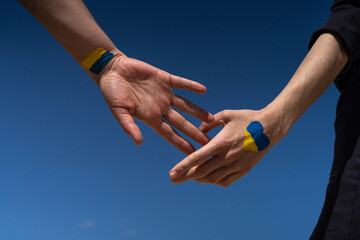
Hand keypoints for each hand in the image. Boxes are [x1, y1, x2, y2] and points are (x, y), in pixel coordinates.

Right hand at [99, 54, 214, 153]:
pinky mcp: (164, 79)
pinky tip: (203, 89)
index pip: (169, 133)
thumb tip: (138, 142)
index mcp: (150, 117)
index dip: (181, 143)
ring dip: (198, 112)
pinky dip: (191, 85)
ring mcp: (164, 94)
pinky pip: (181, 83)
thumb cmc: (112, 93)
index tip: (193, 153)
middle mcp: (160, 107)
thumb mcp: (118, 111)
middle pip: (181, 122)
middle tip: (208, 142)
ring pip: (185, 105)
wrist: (113, 71)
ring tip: (212, 119)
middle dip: (194, 132)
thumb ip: (128, 126)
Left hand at [169, 109, 285, 186]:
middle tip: (174, 180)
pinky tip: (209, 178)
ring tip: (190, 177)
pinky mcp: (244, 170)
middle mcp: (228, 157)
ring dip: (199, 179)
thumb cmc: (247, 118)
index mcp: (221, 142)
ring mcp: (237, 165)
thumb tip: (198, 131)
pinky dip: (214, 181)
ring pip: (212, 179)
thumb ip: (209, 123)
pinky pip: (226, 181)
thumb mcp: (226, 114)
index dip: (183, 167)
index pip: (197, 158)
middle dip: (185, 177)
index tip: (171, 175)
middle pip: (201, 172)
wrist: (271, 127)